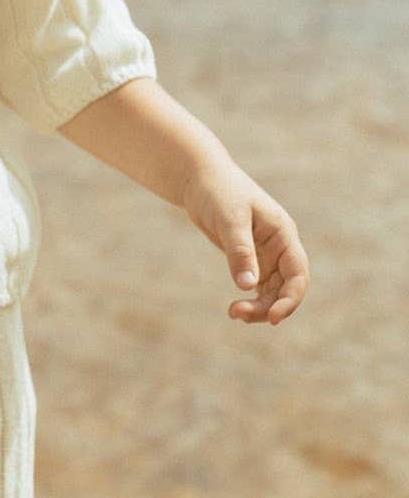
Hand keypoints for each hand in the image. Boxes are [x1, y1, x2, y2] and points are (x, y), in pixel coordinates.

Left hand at [180, 156, 309, 324]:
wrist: (199, 178)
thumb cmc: (218, 191)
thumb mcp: (230, 219)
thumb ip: (240, 251)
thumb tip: (248, 286)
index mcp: (283, 234)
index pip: (298, 273)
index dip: (290, 299)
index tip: (272, 318)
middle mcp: (279, 247)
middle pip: (285, 288)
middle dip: (267, 306)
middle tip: (237, 313)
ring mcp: (266, 255)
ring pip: (272, 292)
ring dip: (258, 307)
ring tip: (233, 312)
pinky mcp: (250, 259)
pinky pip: (258, 287)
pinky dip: (250, 300)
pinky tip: (236, 308)